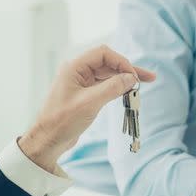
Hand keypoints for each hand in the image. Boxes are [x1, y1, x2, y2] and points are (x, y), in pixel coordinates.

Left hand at [18, 45, 155, 171]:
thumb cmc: (62, 121)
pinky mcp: (85, 95)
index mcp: (74, 68)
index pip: (103, 54)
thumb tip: (131, 78)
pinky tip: (128, 92)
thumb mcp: (90, 103)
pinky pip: (105, 86)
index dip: (121, 62)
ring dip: (124, 79)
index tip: (134, 76)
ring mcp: (81, 83)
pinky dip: (117, 88)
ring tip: (143, 85)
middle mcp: (78, 72)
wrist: (48, 140)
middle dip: (127, 70)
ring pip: (108, 75)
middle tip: (148, 78)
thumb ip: (112, 87)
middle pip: (108, 63)